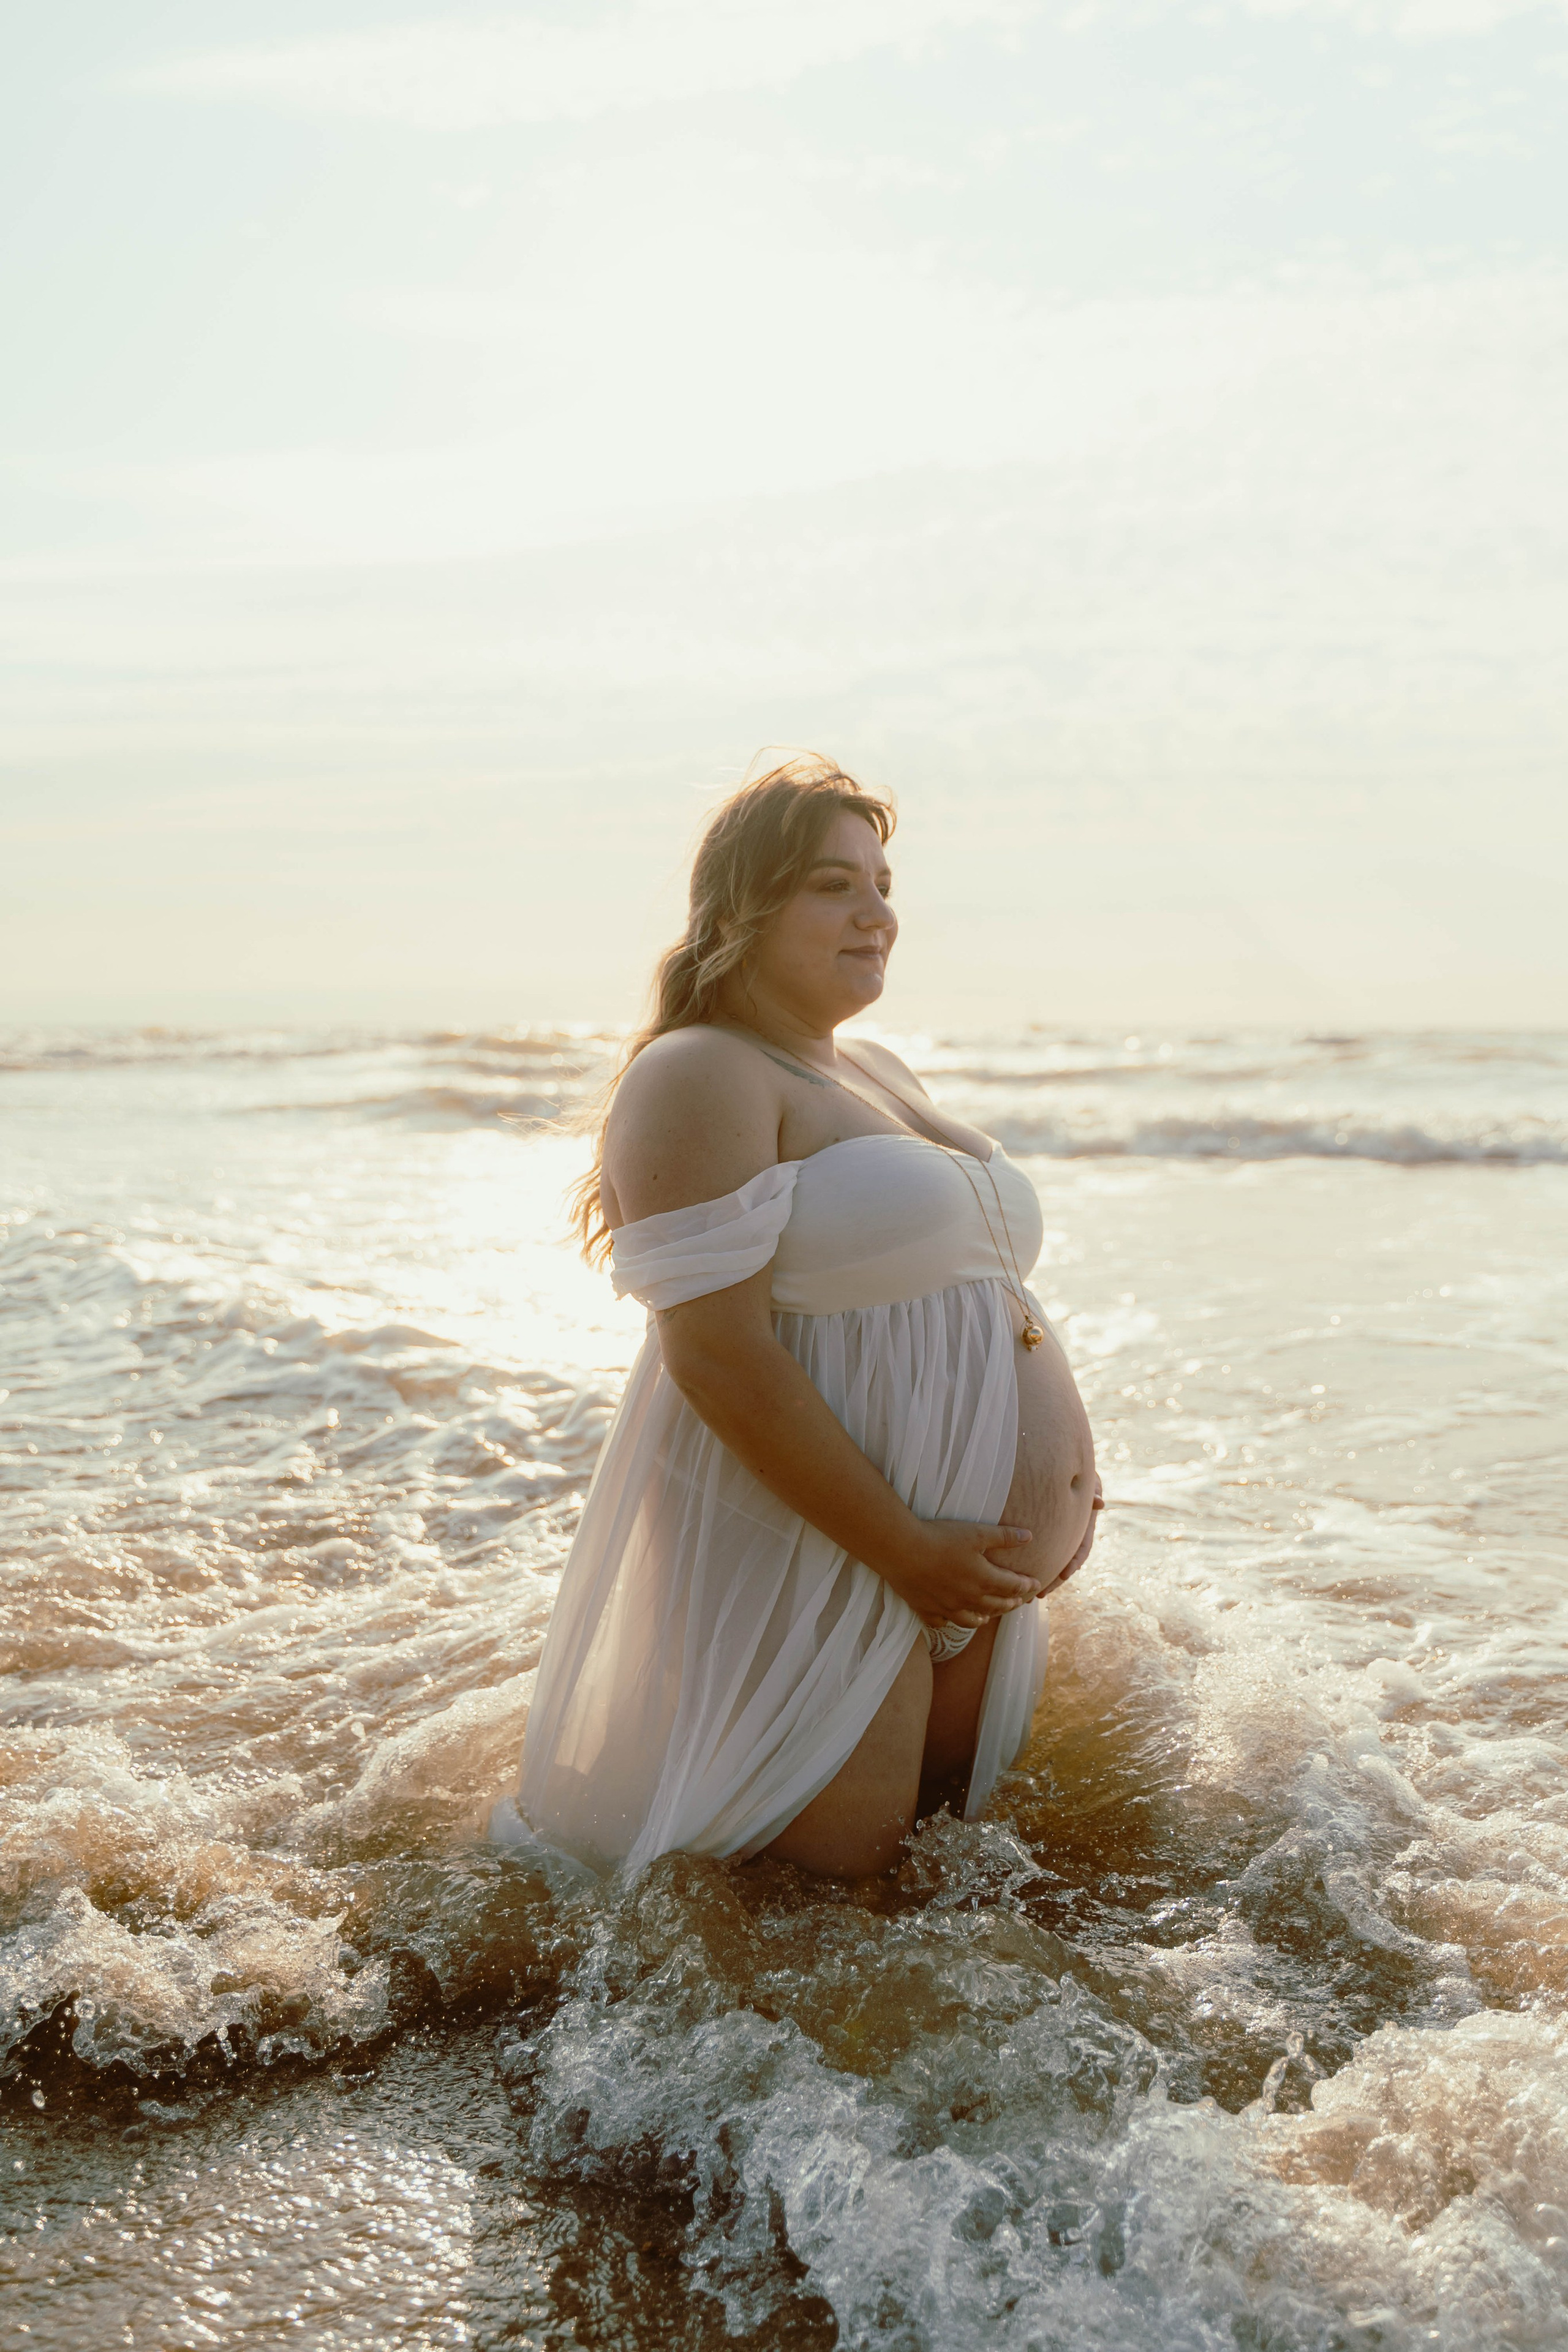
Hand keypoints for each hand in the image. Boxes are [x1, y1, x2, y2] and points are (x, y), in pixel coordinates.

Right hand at [890, 1521, 1039, 1628]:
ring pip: (971, 1620)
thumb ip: (1004, 1537)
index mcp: (983, 1580)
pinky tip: (950, 1618)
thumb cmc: (941, 1538)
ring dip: (984, 1617)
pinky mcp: (926, 1610)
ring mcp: (947, 1607)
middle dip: (1009, 1603)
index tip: (1035, 1584)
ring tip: (988, 1617)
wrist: (903, 1550)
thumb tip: (1030, 1537)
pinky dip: (950, 1621)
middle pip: (995, 1605)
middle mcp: (968, 1598)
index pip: (1012, 1587)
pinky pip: (942, 1622)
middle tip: (1017, 1602)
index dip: (1025, 1585)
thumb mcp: (977, 1533)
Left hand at [1038, 1475, 1103, 1594]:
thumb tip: (1099, 1502)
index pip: (1081, 1548)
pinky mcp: (1045, 1535)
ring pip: (1051, 1562)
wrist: (1067, 1472)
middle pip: (1063, 1563)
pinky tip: (1017, 1576)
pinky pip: (1039, 1553)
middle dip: (1053, 1581)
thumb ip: (1094, 1490)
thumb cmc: (1080, 1476)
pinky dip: (1032, 1564)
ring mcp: (1059, 1538)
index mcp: (1084, 1527)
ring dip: (1042, 1579)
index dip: (1074, 1562)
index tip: (1066, 1574)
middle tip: (1040, 1594)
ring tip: (1028, 1596)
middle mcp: (1072, 1536)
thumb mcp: (1089, 1482)